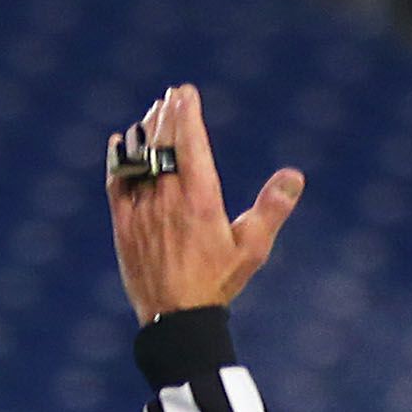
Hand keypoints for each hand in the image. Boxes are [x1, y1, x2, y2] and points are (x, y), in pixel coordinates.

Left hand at [106, 84, 304, 325]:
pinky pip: (117, 181)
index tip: (186, 92)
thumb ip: (272, 209)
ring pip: (140, 157)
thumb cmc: (217, 284)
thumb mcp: (252, 248)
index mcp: (200, 198)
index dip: (187, 112)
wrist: (174, 319)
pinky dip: (119, 157)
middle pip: (163, 142)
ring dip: (145, 131)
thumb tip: (294, 176)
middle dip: (167, 114)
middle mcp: (167, 197)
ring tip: (153, 113)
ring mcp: (142, 209)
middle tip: (170, 96)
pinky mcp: (123, 224)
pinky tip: (120, 142)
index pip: (190, 141)